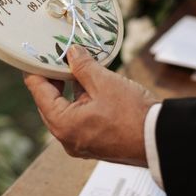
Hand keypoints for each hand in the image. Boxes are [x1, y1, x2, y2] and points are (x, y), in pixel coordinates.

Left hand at [24, 45, 157, 166]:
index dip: (36, 69)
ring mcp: (80, 143)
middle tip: (56, 56)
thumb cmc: (133, 115)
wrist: (160, 140)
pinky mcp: (94, 143)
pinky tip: (89, 83)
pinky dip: (80, 101)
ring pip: (65, 110)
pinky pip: (79, 118)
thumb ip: (83, 66)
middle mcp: (67, 138)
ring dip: (69, 89)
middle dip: (53, 78)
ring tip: (75, 66)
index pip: (39, 91)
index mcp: (63, 125)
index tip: (35, 54)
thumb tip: (71, 53)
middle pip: (49, 103)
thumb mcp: (105, 83)